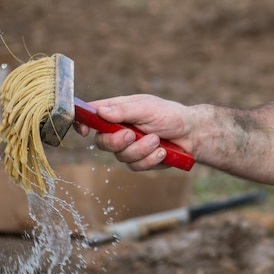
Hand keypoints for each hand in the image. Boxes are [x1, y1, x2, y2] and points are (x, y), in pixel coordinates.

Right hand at [73, 94, 192, 170]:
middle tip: (132, 134)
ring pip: (121, 156)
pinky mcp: (139, 161)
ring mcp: (128, 147)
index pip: (91, 115)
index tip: (83, 129)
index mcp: (117, 111)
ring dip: (141, 149)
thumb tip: (99, 112)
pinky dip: (151, 159)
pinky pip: (136, 166)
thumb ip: (123, 110)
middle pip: (101, 142)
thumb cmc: (169, 115)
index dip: (82, 122)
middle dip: (116, 141)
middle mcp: (118, 130)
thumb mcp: (147, 108)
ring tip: (157, 140)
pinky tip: (162, 151)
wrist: (191, 134)